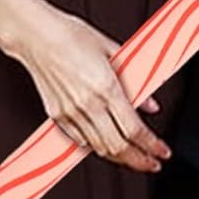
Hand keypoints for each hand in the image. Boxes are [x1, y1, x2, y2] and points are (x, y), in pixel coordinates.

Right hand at [3, 0, 170, 172]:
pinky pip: (80, 141)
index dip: (152, 146)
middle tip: (152, 163)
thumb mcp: (111, 50)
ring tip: (133, 157)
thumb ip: (134, 78)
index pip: (134, 130)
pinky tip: (106, 144)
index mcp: (106, 87)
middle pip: (118, 147)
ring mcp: (71, 113)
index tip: (162, 152)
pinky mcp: (57, 116)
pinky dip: (96, 147)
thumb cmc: (70, 35)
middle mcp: (88, 104)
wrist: (36, 35)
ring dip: (119, 157)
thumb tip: (150, 103)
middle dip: (140, 160)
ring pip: (99, 149)